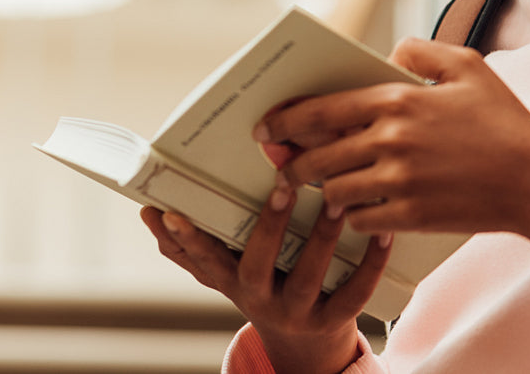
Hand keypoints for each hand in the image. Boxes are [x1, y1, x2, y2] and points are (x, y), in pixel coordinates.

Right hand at [140, 194, 390, 373]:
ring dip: (322, 236)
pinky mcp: (335, 319)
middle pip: (259, 264)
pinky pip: (355, 292)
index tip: (173, 211)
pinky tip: (382, 232)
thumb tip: (147, 211)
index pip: (203, 259)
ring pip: (309, 276)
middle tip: (282, 184)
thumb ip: (189, 245)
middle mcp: (260, 300)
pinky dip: (370, 262)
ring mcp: (298, 312)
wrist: (303, 344)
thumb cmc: (262, 285)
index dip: (188, 239)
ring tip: (336, 199)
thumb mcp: (225, 271)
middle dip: (269, 226)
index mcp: (231, 282)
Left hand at [257, 37, 529, 299]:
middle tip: (282, 166)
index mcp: (399, 100)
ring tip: (319, 190)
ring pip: (333, 191)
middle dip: (291, 163)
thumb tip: (391, 53)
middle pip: (317, 155)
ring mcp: (399, 181)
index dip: (286, 119)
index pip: (323, 109)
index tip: (266, 125)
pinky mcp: (410, 215)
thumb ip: (422, 52)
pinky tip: (355, 212)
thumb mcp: (469, 66)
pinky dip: (351, 217)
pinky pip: (359, 220)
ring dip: (321, 192)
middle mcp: (392, 140)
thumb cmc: (505, 121)